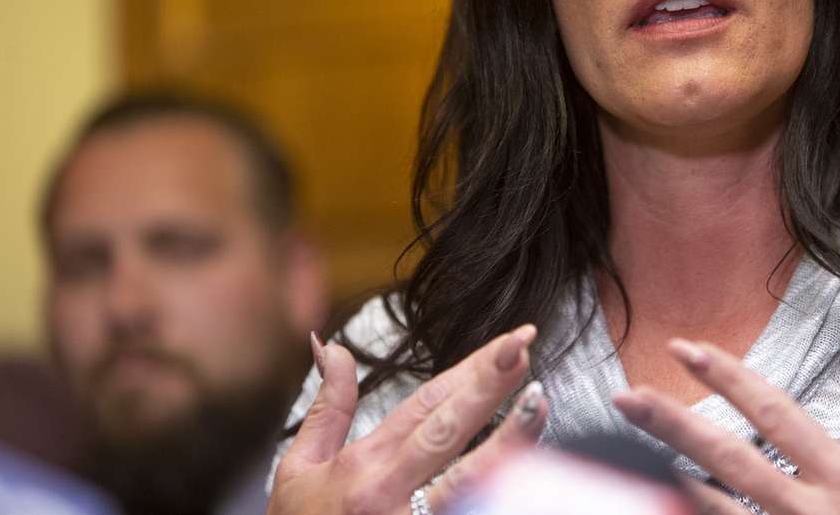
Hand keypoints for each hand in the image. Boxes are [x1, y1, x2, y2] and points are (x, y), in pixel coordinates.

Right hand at [268, 325, 547, 514]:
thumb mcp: (300, 468)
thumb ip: (328, 408)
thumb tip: (332, 345)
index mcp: (365, 464)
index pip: (425, 404)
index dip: (467, 370)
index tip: (506, 342)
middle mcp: (389, 492)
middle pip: (449, 428)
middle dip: (489, 384)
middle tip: (524, 345)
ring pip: (468, 478)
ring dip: (508, 440)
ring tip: (539, 401)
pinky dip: (498, 497)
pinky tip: (529, 474)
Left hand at [613, 336, 839, 514]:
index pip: (775, 415)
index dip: (731, 379)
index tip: (688, 350)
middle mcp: (809, 513)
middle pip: (727, 459)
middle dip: (673, 425)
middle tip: (624, 397)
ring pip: (715, 511)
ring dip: (668, 482)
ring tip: (621, 457)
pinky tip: (663, 505)